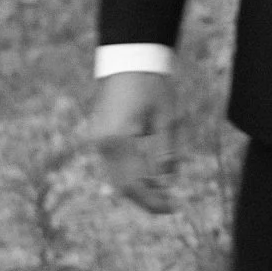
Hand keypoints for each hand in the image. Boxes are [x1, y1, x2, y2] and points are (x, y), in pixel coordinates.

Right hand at [89, 69, 175, 212]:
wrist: (128, 62)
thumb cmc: (151, 86)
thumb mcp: (166, 118)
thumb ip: (165, 152)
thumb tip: (167, 182)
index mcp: (119, 140)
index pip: (134, 183)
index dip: (153, 200)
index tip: (172, 208)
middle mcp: (103, 144)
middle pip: (122, 186)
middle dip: (146, 199)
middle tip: (170, 206)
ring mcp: (98, 141)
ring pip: (116, 178)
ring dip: (138, 189)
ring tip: (164, 194)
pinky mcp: (100, 137)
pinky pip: (114, 166)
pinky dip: (131, 176)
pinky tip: (150, 178)